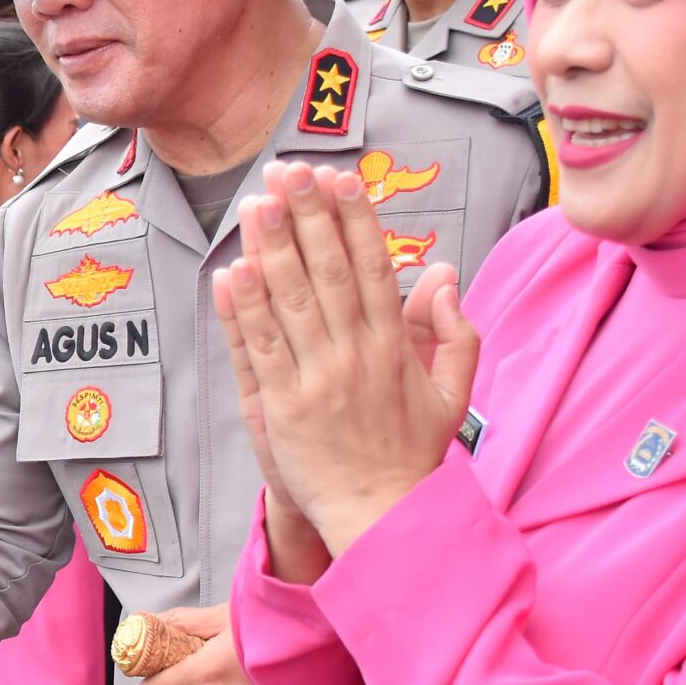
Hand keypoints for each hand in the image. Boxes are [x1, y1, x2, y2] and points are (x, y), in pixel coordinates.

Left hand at [132, 605, 295, 684]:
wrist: (331, 645)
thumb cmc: (276, 624)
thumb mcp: (224, 615)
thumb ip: (182, 623)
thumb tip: (153, 624)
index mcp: (202, 679)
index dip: (153, 681)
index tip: (164, 666)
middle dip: (191, 682)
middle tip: (212, 656)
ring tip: (244, 666)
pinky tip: (262, 681)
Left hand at [214, 161, 480, 556]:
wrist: (381, 514)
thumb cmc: (413, 452)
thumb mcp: (452, 391)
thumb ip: (454, 331)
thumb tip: (446, 273)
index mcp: (395, 346)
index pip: (372, 267)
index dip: (354, 218)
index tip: (340, 178)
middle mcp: (355, 354)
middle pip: (327, 271)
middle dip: (308, 216)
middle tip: (291, 170)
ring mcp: (316, 379)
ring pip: (289, 301)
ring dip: (271, 248)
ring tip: (257, 203)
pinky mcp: (282, 406)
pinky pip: (259, 348)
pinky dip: (243, 310)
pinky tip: (231, 272)